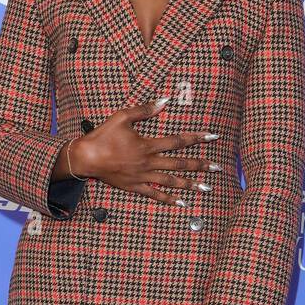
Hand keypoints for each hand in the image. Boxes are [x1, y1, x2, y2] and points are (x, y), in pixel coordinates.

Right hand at [70, 98, 213, 204]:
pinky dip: (169, 199)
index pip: (178, 141)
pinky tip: (182, 203)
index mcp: (148, 145)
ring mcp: (143, 176)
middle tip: (217, 168)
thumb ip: (145, 110)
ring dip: (190, 184)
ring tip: (206, 188)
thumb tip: (165, 101)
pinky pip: (155, 194)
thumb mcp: (123, 116)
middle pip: (180, 163)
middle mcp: (149, 162)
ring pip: (171, 181)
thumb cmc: (103, 135)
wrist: (86, 157)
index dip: (196, 138)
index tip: (212, 137)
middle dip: (200, 165)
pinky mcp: (135, 187)